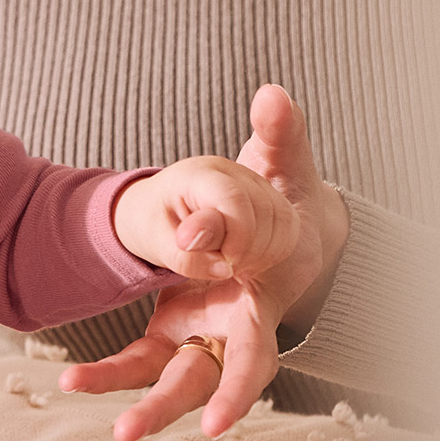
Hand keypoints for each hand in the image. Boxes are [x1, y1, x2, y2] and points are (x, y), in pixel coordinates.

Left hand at [62, 85, 348, 440]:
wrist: (285, 230)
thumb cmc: (290, 201)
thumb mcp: (289, 167)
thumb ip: (281, 135)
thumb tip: (273, 94)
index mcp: (273, 297)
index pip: (258, 331)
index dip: (240, 369)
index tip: (213, 361)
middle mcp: (241, 328)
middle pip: (228, 378)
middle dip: (197, 403)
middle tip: (156, 428)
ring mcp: (205, 335)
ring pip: (179, 382)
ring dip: (142, 403)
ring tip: (90, 406)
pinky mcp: (173, 332)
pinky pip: (141, 360)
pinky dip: (109, 372)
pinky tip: (67, 377)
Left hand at [110, 151, 300, 288]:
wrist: (153, 209)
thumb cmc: (152, 224)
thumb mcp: (154, 243)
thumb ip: (185, 257)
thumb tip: (223, 269)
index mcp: (198, 175)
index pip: (233, 199)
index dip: (237, 237)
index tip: (224, 265)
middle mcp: (231, 171)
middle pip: (266, 209)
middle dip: (252, 249)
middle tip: (227, 268)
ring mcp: (252, 181)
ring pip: (284, 218)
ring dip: (267, 251)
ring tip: (237, 265)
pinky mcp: (265, 197)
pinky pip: (287, 225)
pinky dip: (275, 248)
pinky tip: (250, 260)